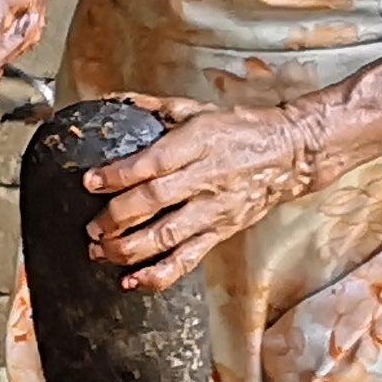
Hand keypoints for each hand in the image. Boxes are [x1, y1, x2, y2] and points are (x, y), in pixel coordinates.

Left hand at [80, 90, 345, 291]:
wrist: (290, 154)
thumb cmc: (241, 129)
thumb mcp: (198, 109)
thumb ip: (154, 108)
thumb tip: (112, 101)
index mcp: (198, 144)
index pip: (153, 163)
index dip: (118, 175)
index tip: (91, 182)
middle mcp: (205, 179)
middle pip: (155, 202)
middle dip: (116, 217)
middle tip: (91, 227)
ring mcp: (213, 210)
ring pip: (168, 236)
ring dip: (129, 249)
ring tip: (101, 252)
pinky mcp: (220, 232)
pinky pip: (188, 259)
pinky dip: (159, 274)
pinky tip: (132, 281)